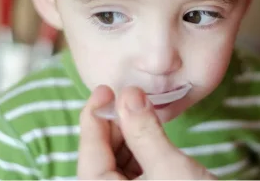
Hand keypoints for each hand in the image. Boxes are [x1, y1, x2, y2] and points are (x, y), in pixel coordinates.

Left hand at [78, 85, 215, 179]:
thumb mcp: (170, 169)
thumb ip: (145, 132)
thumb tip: (128, 93)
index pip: (89, 156)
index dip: (92, 119)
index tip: (103, 90)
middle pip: (101, 158)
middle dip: (114, 125)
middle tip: (127, 97)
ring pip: (117, 163)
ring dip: (128, 135)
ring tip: (140, 111)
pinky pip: (133, 170)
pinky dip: (139, 149)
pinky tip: (148, 133)